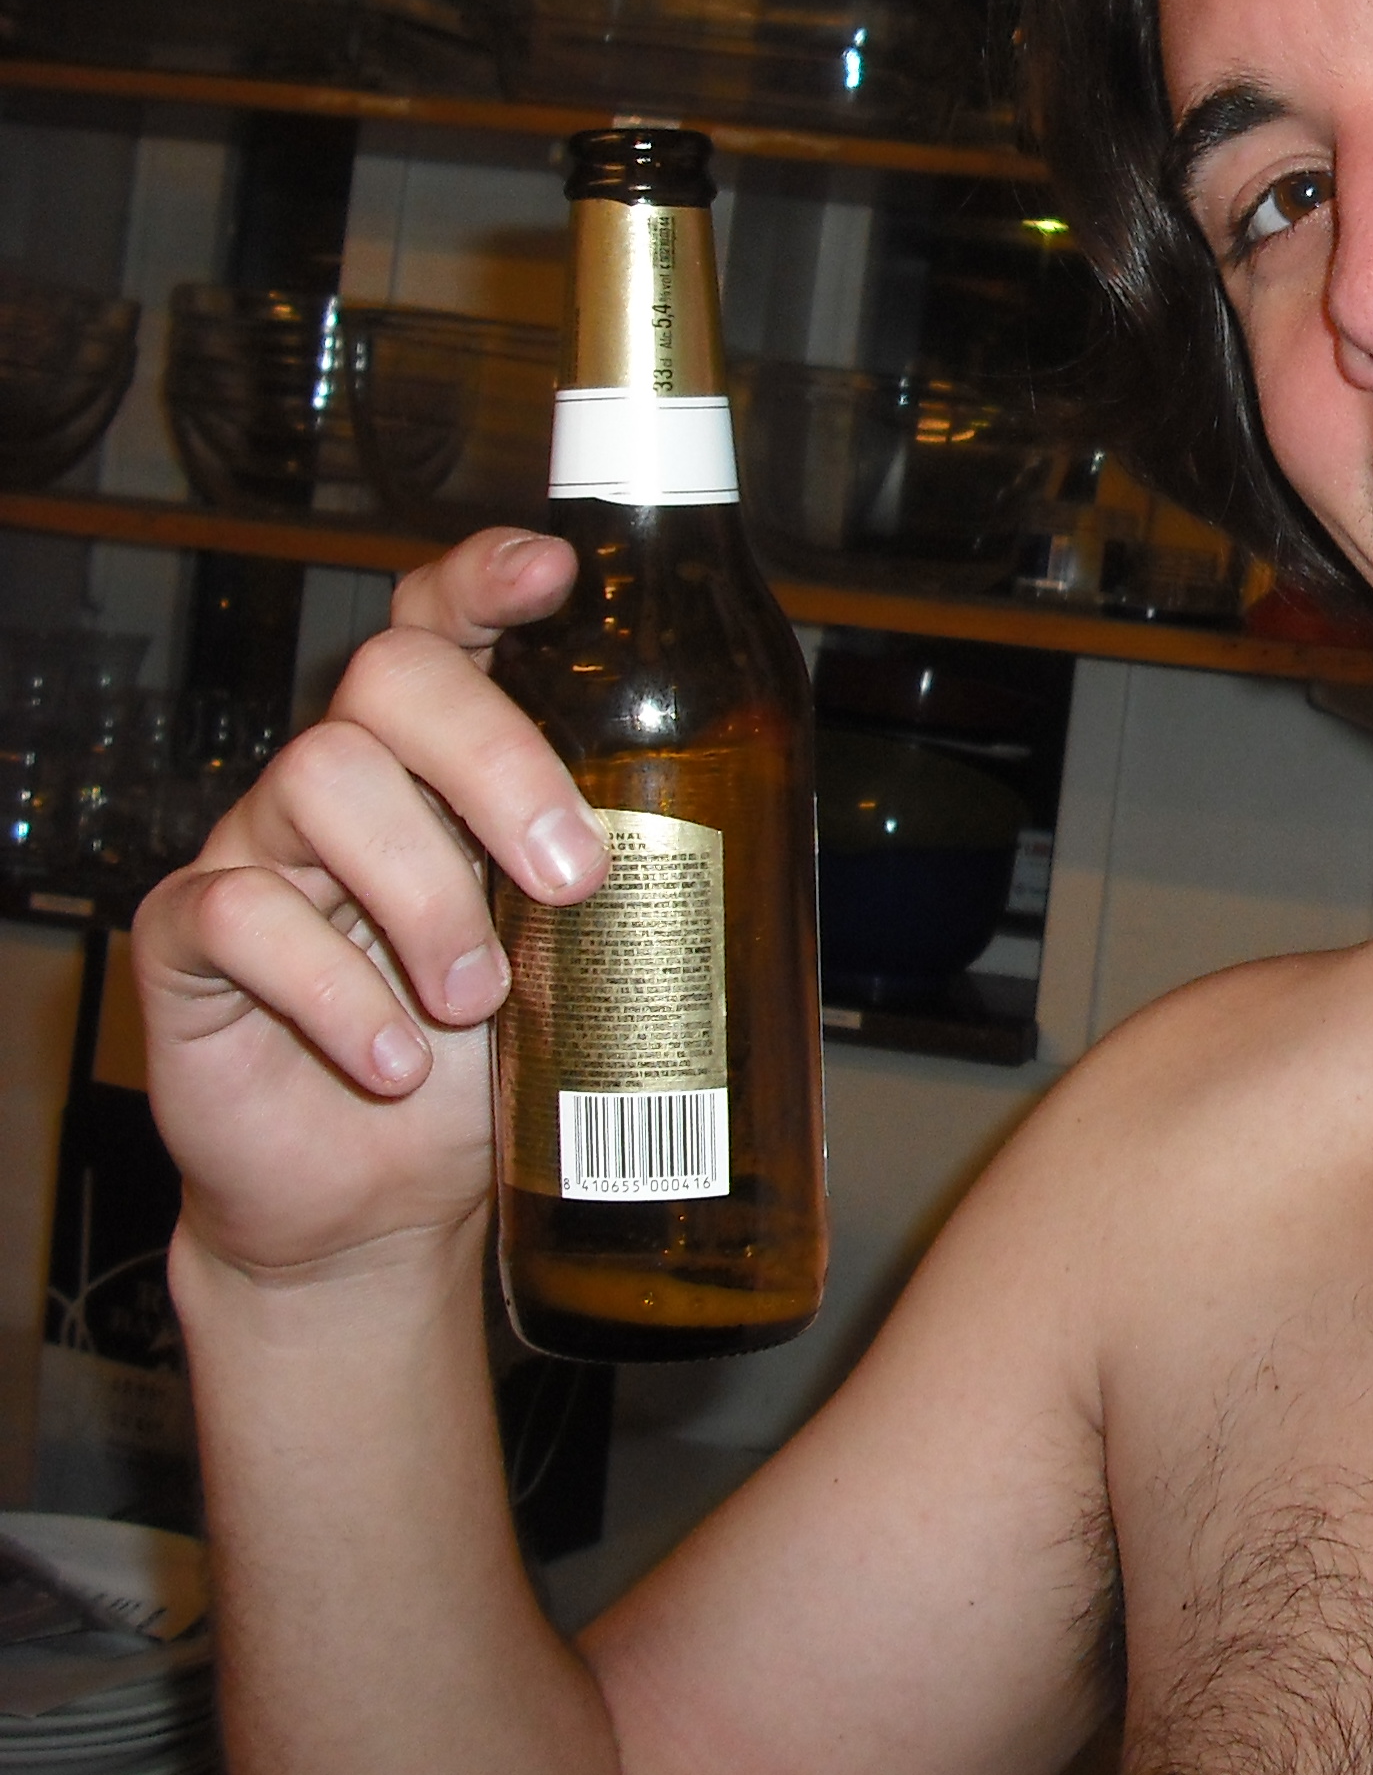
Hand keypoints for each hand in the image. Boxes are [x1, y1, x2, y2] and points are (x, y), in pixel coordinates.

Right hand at [132, 529, 606, 1282]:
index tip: (557, 573)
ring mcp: (263, 845)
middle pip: (392, 675)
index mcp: (448, 755)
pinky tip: (395, 1060)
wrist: (382, 1200)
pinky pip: (238, 914)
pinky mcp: (192, 939)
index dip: (491, 577)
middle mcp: (353, 773)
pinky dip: (334, 993)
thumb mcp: (588, 953)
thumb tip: (778, 828)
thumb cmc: (498, 1060)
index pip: (451, 617)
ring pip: (319, 779)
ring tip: (481, 999)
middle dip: (497, 761)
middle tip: (573, 878)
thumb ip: (637, 875)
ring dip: (424, 897)